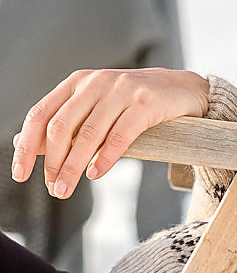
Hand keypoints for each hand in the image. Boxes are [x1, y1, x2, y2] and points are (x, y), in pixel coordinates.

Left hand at [11, 67, 209, 199]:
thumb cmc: (132, 102)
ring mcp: (122, 89)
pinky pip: (119, 136)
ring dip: (74, 168)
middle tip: (53, 190)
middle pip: (62, 127)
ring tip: (66, 190)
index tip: (21, 174)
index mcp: (78, 82)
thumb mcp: (94, 106)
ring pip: (88, 134)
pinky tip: (96, 173)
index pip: (41, 114)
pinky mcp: (145, 102)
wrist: (180, 89)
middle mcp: (96, 82)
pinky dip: (104, 158)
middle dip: (53, 163)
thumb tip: (22, 144)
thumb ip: (64, 123)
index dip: (27, 146)